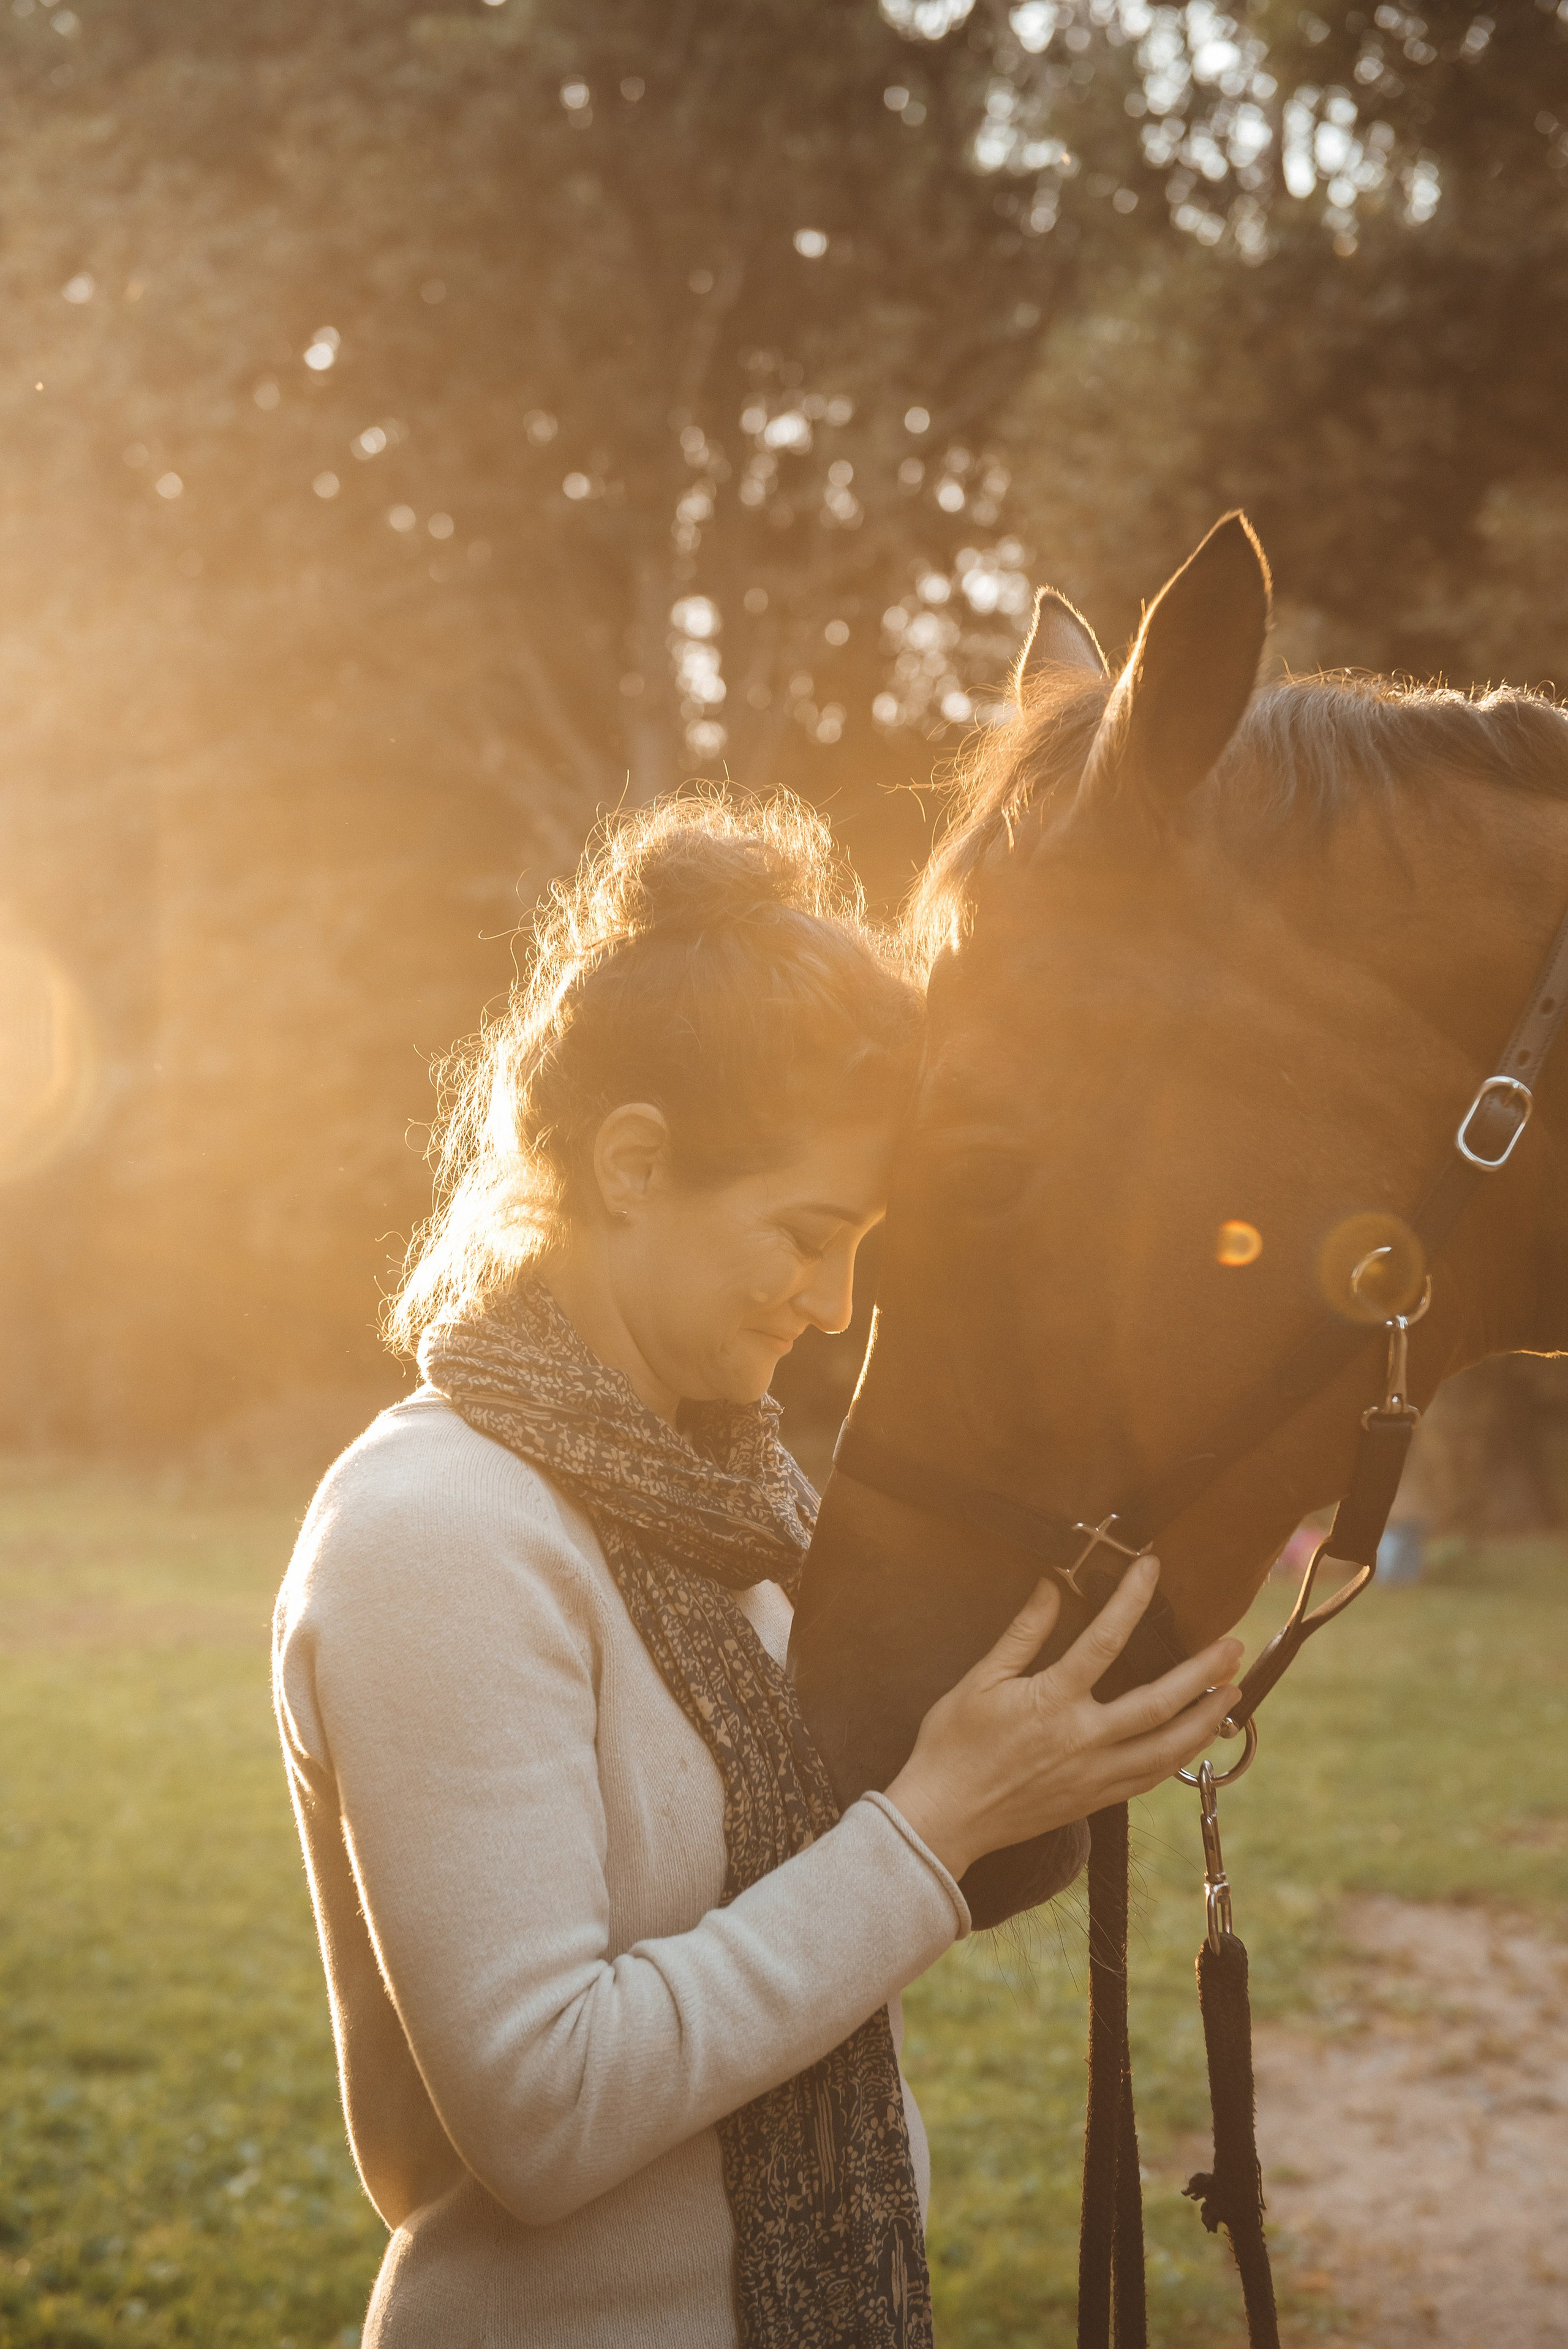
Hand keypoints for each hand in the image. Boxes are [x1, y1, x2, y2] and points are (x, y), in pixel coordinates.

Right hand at [883, 1556, 1242, 1880]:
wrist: (943, 1818)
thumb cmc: (952, 1745)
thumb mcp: (981, 1680)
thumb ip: (1023, 1634)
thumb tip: (1051, 1587)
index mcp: (1052, 1701)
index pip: (1104, 1640)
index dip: (1132, 1600)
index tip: (1152, 1568)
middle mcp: (1083, 1739)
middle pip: (1158, 1702)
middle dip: (1201, 1672)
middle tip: (1232, 1646)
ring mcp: (1093, 1774)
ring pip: (1166, 1747)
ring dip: (1204, 1718)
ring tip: (1232, 1692)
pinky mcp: (1094, 1799)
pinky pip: (1149, 1778)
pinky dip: (1178, 1756)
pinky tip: (1193, 1739)